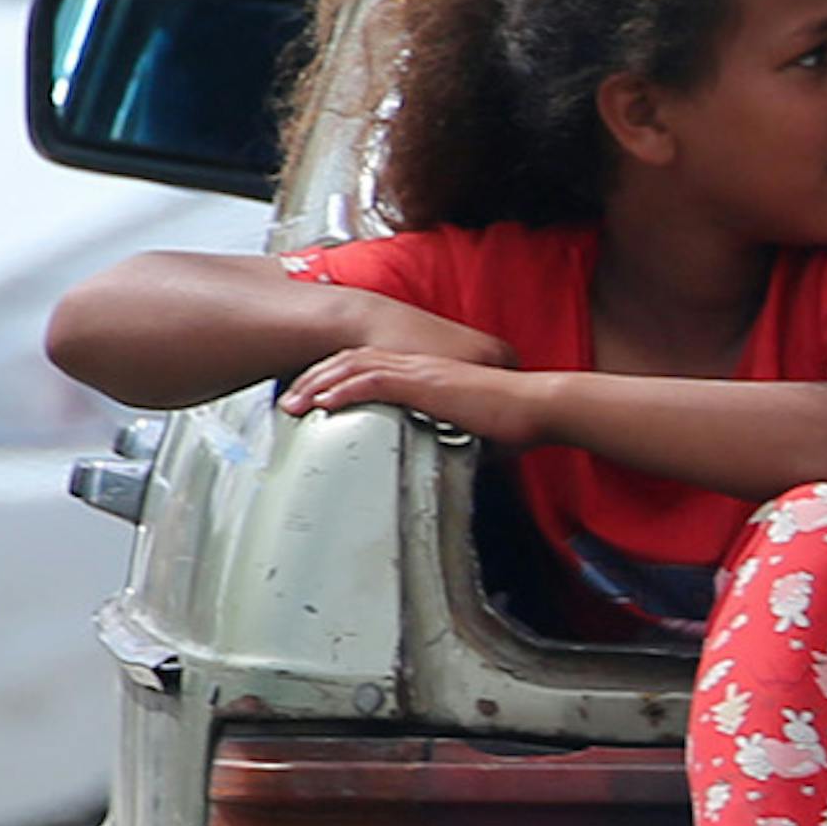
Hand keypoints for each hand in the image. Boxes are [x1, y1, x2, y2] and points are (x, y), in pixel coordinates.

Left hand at [278, 345, 540, 442]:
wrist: (538, 406)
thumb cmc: (515, 420)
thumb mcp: (474, 432)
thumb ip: (454, 440)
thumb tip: (453, 463)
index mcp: (427, 373)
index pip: (370, 365)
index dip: (336, 377)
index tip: (313, 396)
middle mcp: (419, 365)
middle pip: (351, 362)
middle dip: (314, 379)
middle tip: (288, 400)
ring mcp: (421, 372)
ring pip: (354, 368)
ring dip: (318, 384)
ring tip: (293, 403)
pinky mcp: (427, 383)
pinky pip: (375, 381)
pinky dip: (344, 389)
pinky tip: (324, 402)